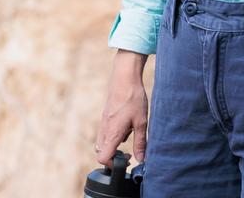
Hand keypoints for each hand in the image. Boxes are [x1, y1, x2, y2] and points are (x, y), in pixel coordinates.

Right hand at [95, 50, 149, 164]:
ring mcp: (103, 123)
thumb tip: (141, 159)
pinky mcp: (105, 117)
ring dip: (113, 145)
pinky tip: (126, 125)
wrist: (124, 78)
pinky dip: (113, 135)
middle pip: (101, 152)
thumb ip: (140, 143)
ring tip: (129, 135)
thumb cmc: (133, 99)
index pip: (102, 158)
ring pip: (102, 142)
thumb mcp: (141, 123)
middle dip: (113, 156)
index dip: (112, 164)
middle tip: (128, 152)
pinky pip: (105, 132)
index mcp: (112, 134)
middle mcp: (104, 130)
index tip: (125, 160)